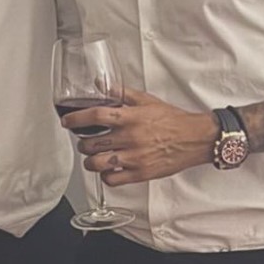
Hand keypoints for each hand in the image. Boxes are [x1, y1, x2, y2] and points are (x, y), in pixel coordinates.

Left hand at [62, 88, 218, 186]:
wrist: (197, 138)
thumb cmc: (173, 120)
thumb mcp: (146, 100)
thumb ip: (121, 92)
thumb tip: (101, 84)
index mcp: (130, 118)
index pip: (95, 116)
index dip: (76, 119)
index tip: (67, 121)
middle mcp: (130, 138)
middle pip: (91, 143)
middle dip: (82, 143)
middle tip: (84, 142)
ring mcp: (135, 158)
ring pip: (98, 164)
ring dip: (90, 161)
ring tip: (92, 157)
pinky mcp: (141, 174)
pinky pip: (113, 179)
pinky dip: (106, 176)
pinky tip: (108, 169)